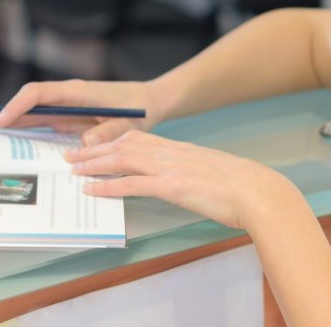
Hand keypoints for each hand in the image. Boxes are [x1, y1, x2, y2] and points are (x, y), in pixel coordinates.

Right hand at [0, 79, 153, 144]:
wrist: (149, 102)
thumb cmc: (138, 110)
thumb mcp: (128, 124)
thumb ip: (108, 134)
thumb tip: (85, 148)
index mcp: (76, 93)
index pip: (38, 94)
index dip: (17, 106)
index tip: (1, 122)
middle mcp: (64, 98)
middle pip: (24, 104)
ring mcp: (63, 109)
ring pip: (27, 114)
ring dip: (2, 122)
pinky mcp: (65, 119)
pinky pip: (38, 124)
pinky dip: (18, 130)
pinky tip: (3, 140)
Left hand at [68, 131, 287, 229]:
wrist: (260, 193)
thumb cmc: (242, 188)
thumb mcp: (210, 172)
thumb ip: (190, 172)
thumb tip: (179, 181)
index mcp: (179, 149)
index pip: (137, 138)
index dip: (111, 141)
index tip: (93, 145)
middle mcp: (171, 153)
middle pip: (123, 145)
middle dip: (94, 150)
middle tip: (70, 155)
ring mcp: (170, 168)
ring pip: (122, 159)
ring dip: (94, 164)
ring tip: (74, 170)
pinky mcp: (172, 186)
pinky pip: (132, 184)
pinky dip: (108, 186)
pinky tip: (92, 189)